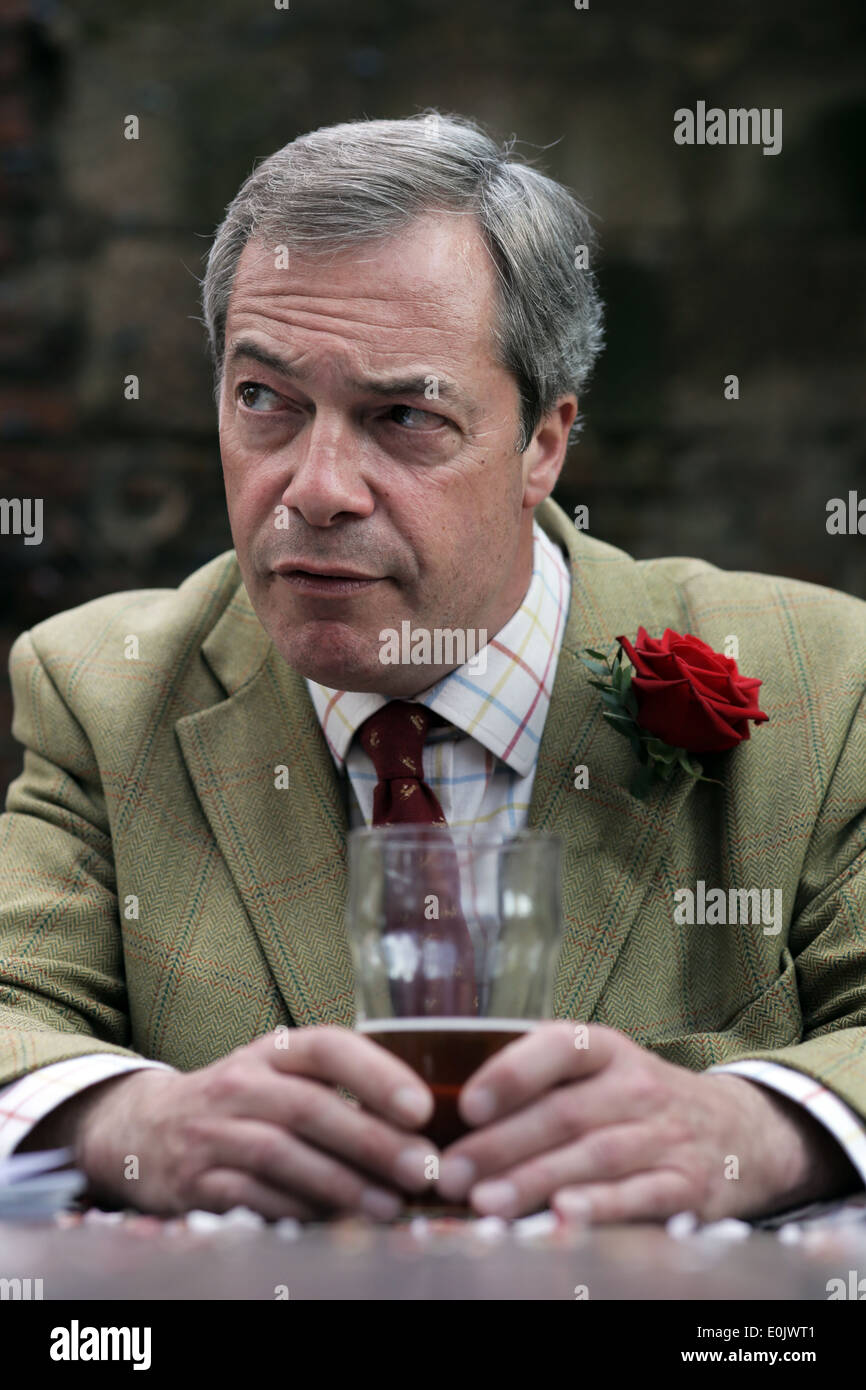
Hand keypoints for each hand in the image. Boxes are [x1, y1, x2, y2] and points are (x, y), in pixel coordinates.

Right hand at [72, 1027, 438, 1219]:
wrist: (143, 1130)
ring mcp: (212, 1132)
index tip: (422, 1107)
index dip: (377, 1073)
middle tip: (422, 1169)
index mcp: (271, 1053)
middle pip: (311, 1107)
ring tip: (389, 1206)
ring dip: (341, 1184)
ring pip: (282, 1155)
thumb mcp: (281, 1079)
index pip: (328, 1048)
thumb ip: (340, 1092)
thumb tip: (420, 1129)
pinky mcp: (193, 1181)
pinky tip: (334, 1224)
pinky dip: (296, 1212)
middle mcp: (239, 1084)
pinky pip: (250, 1198)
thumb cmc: (240, 1105)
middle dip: (373, 1141)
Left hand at [434, 1022, 858, 1221]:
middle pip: (563, 1113)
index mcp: (607, 1050)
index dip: (511, 1073)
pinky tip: (562, 1217)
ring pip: (593, 1156)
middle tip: (450, 1173)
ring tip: (485, 1204)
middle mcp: (637, 1087)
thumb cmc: (639, 1103)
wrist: (741, 1131)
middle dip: (501, 1146)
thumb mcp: (601, 1072)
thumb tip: (454, 1117)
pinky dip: (601, 1207)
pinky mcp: (687, 1184)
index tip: (467, 1106)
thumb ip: (541, 1083)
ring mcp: (665, 1135)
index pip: (558, 1047)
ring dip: (535, 1181)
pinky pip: (640, 1195)